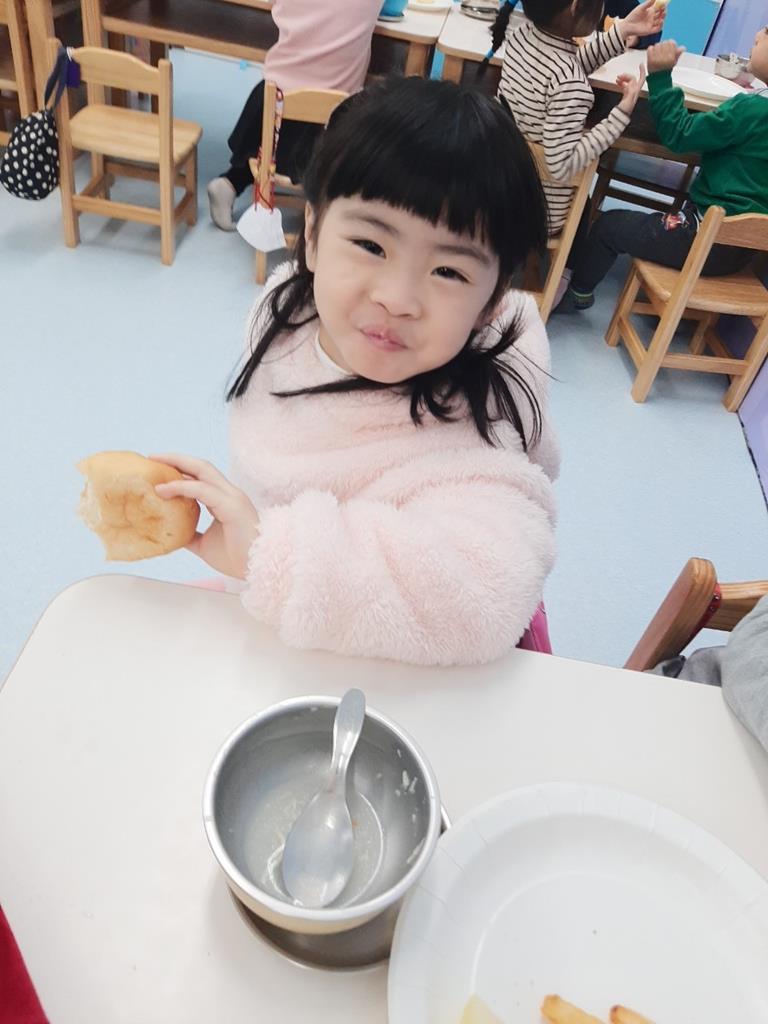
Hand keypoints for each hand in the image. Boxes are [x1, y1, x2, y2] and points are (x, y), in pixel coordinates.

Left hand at [151, 454, 259, 578]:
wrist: (258, 568)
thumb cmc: (237, 558)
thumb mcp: (204, 545)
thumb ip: (190, 535)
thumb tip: (171, 533)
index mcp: (225, 500)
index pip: (201, 476)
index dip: (180, 469)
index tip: (158, 468)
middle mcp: (229, 493)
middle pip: (201, 466)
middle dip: (176, 458)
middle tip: (152, 457)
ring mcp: (232, 497)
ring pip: (202, 470)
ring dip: (177, 463)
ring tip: (155, 462)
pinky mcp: (231, 505)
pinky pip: (202, 490)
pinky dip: (181, 487)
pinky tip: (163, 489)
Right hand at [616, 65, 646, 114]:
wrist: (619, 118)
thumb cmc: (624, 111)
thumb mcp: (628, 100)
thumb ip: (630, 90)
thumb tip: (631, 82)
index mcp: (635, 92)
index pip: (641, 78)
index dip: (642, 71)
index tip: (640, 64)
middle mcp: (634, 92)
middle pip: (633, 79)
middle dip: (627, 75)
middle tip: (620, 75)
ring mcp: (630, 94)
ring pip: (628, 82)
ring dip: (623, 79)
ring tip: (617, 79)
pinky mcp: (625, 96)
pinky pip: (624, 86)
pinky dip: (621, 83)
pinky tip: (617, 82)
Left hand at [620, 0, 665, 39]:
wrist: (627, 25)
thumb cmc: (633, 16)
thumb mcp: (641, 8)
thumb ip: (648, 3)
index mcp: (651, 12)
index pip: (659, 8)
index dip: (662, 6)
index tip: (664, 3)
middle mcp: (652, 18)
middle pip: (661, 14)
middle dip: (664, 11)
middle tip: (664, 8)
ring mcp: (651, 24)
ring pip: (660, 21)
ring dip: (663, 17)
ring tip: (663, 13)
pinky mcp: (650, 30)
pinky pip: (658, 29)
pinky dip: (661, 25)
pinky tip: (661, 20)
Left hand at [646, 39, 685, 72]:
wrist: (657, 77)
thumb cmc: (666, 68)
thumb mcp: (674, 62)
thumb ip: (678, 54)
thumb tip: (682, 48)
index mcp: (671, 58)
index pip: (671, 42)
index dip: (670, 43)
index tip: (669, 47)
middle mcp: (664, 58)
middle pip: (664, 42)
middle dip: (664, 45)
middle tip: (662, 50)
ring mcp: (656, 59)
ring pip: (657, 44)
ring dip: (657, 47)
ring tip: (658, 53)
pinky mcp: (650, 59)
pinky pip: (650, 48)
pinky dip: (651, 49)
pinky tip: (653, 54)